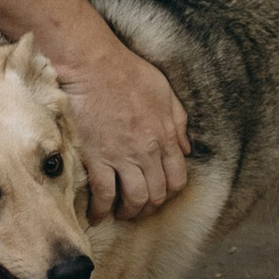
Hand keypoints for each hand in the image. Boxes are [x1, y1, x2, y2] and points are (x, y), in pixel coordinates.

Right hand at [55, 33, 187, 221]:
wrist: (92, 64)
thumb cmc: (126, 71)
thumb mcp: (164, 91)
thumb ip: (178, 121)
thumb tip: (186, 149)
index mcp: (165, 135)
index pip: (177, 179)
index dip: (169, 194)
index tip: (158, 196)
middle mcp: (147, 151)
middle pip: (156, 194)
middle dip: (148, 208)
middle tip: (137, 209)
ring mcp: (122, 156)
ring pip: (134, 199)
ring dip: (128, 212)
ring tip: (119, 213)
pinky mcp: (96, 157)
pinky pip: (104, 194)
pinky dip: (101, 209)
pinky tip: (97, 214)